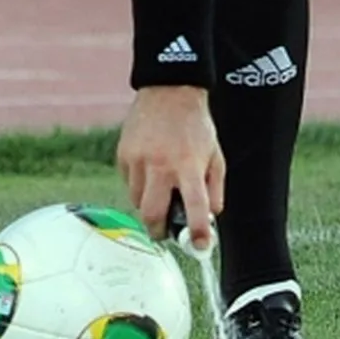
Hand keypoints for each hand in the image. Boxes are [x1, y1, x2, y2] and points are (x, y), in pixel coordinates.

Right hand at [117, 85, 222, 251]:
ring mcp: (138, 160)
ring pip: (137, 201)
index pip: (195, 209)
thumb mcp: (216, 157)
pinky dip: (139, 185)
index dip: (199, 233)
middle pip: (152, 215)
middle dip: (158, 231)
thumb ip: (214, 190)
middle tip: (164, 233)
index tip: (200, 247)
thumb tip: (208, 219)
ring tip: (160, 188)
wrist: (169, 91)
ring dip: (149, 204)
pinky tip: (149, 169)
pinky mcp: (123, 154)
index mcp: (188, 166)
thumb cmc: (195, 127)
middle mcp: (161, 165)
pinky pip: (128, 182)